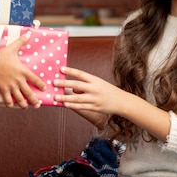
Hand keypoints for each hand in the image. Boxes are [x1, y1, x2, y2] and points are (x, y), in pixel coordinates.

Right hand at [0, 32, 45, 107]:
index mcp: (23, 71)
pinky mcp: (3, 89)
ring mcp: (11, 86)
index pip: (35, 80)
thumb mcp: (12, 48)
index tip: (43, 88)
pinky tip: (12, 106)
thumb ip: (21, 42)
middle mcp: (19, 81)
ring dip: (24, 104)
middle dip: (34, 100)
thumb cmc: (0, 56)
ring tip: (26, 107)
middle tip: (38, 105)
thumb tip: (29, 33)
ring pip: (20, 99)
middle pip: (29, 93)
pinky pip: (8, 99)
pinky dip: (10, 104)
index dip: (40, 85)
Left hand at [55, 67, 170, 139]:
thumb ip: (85, 85)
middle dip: (64, 83)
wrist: (122, 102)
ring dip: (65, 97)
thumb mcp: (98, 84)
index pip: (81, 74)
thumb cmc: (108, 91)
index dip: (70, 71)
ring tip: (55, 97)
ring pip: (77, 98)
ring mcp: (94, 99)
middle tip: (54, 82)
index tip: (61, 68)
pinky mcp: (95, 107)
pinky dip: (73, 106)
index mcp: (95, 80)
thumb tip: (72, 89)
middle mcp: (94, 88)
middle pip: (77, 85)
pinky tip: (65, 105)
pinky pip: (81, 106)